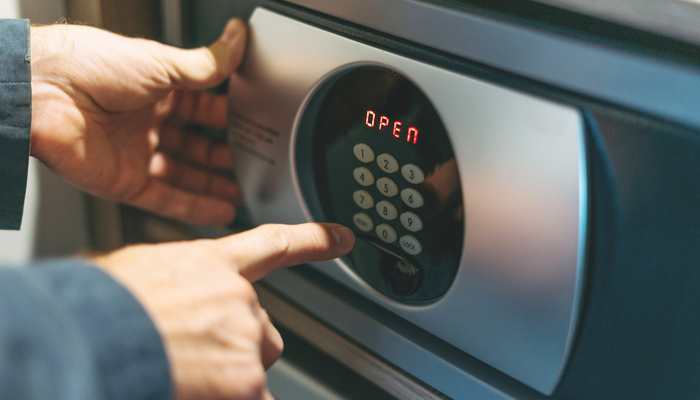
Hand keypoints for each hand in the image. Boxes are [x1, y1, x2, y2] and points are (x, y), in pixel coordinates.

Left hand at [30, 19, 246, 224]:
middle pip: (195, 145)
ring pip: (184, 176)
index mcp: (155, 89)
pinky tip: (221, 211)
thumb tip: (237, 41)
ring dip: (214, 186)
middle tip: (255, 163)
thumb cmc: (89, 66)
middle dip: (225, 155)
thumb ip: (207, 64)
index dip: (228, 118)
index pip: (202, 107)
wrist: (41, 92)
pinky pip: (166, 199)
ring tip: (245, 193)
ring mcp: (135, 154)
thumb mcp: (161, 62)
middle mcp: (145, 122)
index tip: (254, 125)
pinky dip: (195, 208)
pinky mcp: (125, 183)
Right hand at [94, 222, 355, 399]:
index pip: (275, 245)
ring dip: (230, 375)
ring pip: (255, 366)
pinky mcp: (247, 378)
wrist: (91, 337)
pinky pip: (254, 395)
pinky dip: (235, 396)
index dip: (314, 240)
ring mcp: (246, 337)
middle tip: (195, 353)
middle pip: (261, 328)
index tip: (343, 238)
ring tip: (185, 370)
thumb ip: (177, 284)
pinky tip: (199, 387)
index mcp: (212, 264)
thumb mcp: (139, 274)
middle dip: (237, 345)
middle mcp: (239, 297)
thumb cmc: (103, 306)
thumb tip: (173, 302)